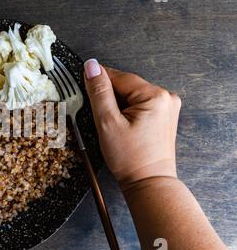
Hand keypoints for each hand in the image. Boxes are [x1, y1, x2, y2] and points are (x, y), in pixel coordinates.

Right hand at [83, 59, 180, 187]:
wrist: (148, 183)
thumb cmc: (130, 158)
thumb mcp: (107, 122)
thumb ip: (99, 92)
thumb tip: (91, 66)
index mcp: (155, 95)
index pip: (120, 77)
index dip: (99, 80)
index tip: (83, 83)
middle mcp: (166, 97)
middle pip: (127, 86)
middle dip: (109, 97)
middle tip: (100, 117)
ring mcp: (167, 108)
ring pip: (132, 96)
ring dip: (118, 105)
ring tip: (112, 126)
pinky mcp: (164, 117)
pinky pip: (140, 105)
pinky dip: (127, 112)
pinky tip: (122, 128)